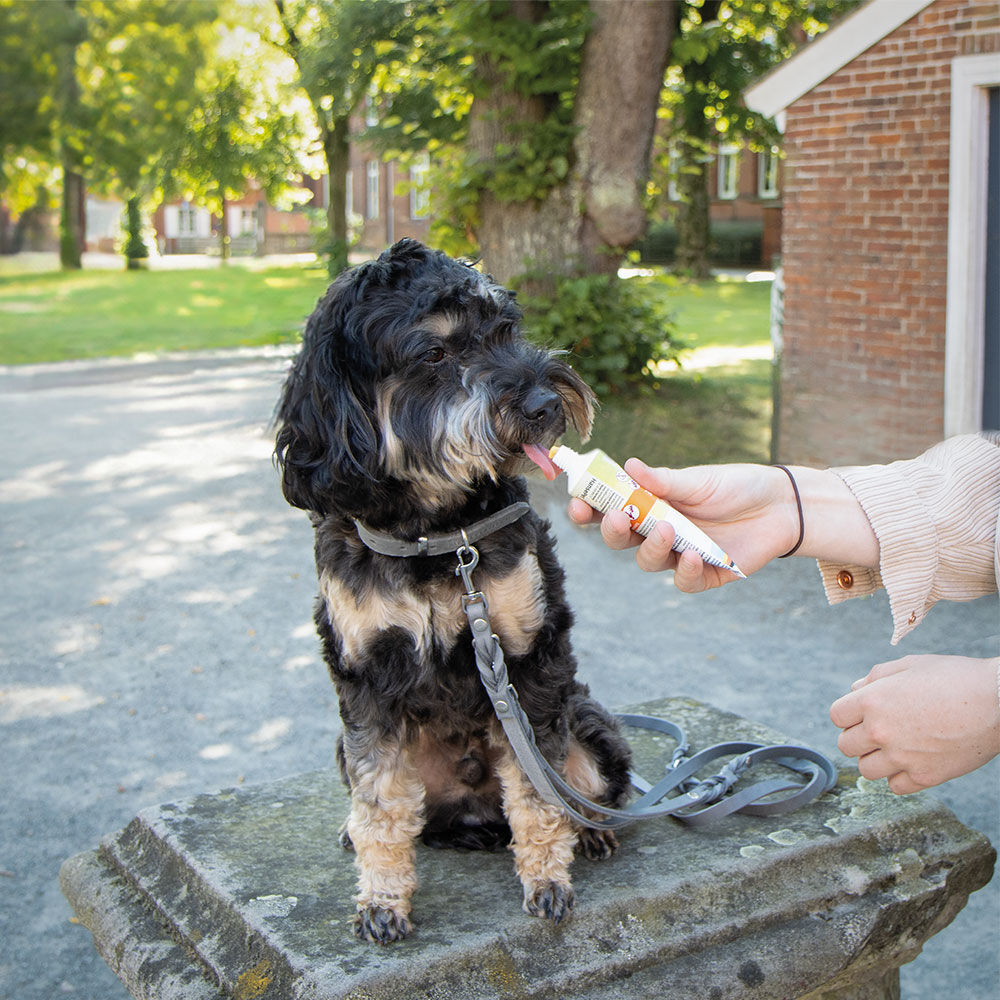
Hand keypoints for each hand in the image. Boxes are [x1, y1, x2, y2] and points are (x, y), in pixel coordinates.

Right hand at [568, 459, 800, 590]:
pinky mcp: (705, 574)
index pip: (609, 509)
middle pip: (621, 539)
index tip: (577, 504)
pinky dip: (683, 571)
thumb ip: (664, 480)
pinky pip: (683, 582)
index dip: (589, 510)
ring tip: (667, 530)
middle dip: (611, 530)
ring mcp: (679, 553)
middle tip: (617, 516)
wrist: (782, 505)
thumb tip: (628, 466)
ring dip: (650, 548)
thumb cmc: (736, 486)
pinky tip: (693, 556)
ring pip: (648, 561)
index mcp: (651, 504)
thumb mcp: (698, 479)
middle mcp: (659, 530)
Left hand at [830, 654, 999, 793]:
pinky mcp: (926, 777)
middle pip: (846, 745)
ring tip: (896, 746)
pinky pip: (895, 786)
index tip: (864, 712)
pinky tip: (913, 760)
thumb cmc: (955, 677)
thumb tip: (855, 690)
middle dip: (858, 736)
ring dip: (876, 759)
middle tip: (880, 729)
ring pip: (866, 770)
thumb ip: (876, 677)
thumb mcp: (910, 665)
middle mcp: (881, 731)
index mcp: (872, 701)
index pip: (837, 716)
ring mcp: (903, 757)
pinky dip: (900, 776)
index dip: (849, 713)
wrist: (999, 701)